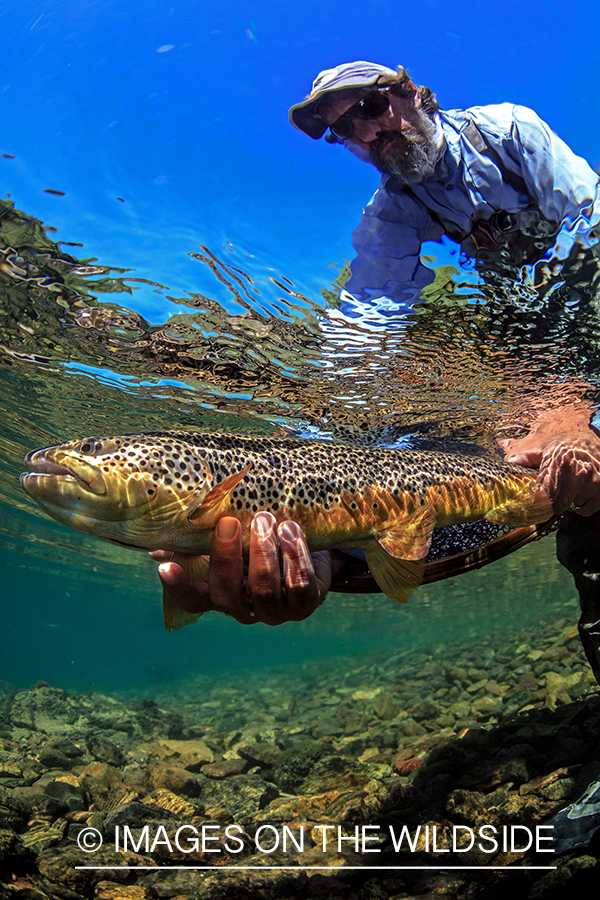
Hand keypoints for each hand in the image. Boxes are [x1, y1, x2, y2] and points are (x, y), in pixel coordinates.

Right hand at [149, 511, 341, 624]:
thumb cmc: (264, 542)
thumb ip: (202, 539)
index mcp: (220, 593)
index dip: (177, 588)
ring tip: (265, 518)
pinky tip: (291, 530)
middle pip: (226, 594)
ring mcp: (274, 611)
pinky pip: (300, 586)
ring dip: (263, 552)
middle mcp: (244, 608)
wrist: (314, 547)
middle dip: (226, 557)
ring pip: (265, 590)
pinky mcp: (304, 604)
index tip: (166, 568)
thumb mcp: (235, 538)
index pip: (190, 600)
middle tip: (231, 522)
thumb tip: (158, 541)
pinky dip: (295, 556)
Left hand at [500, 428, 599, 516]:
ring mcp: (593, 483)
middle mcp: (578, 472)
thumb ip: (526, 457)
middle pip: (557, 505)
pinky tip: (582, 491)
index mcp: (559, 461)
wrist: (598, 440)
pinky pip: (585, 510)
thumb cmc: (569, 445)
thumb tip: (507, 463)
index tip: (531, 507)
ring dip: (568, 502)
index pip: (544, 492)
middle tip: (552, 493)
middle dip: (552, 503)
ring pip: (571, 507)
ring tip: (570, 486)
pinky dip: (581, 505)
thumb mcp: (546, 447)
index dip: (536, 503)